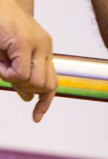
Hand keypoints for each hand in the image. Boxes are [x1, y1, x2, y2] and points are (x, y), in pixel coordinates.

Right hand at [0, 0, 54, 121]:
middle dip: (25, 88)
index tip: (37, 117)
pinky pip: (20, 72)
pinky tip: (0, 63)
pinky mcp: (23, 41)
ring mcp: (36, 43)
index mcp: (43, 50)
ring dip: (15, 80)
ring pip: (34, 81)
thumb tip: (28, 96)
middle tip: (6, 72)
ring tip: (1, 65)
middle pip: (46, 85)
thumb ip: (20, 74)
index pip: (52, 82)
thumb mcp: (9, 55)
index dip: (45, 102)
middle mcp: (45, 46)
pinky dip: (7, 74)